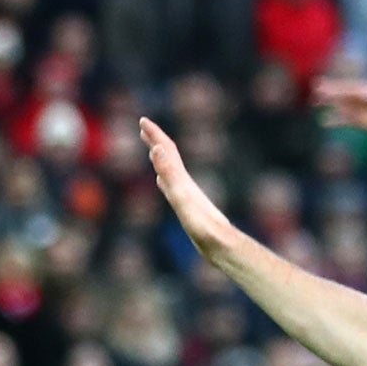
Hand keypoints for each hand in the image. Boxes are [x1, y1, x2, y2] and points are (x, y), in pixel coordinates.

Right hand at [140, 118, 235, 259]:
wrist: (223, 246)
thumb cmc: (203, 227)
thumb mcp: (182, 199)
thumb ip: (171, 175)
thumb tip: (158, 148)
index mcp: (182, 180)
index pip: (167, 151)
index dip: (155, 135)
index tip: (143, 120)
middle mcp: (186, 184)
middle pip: (170, 156)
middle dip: (156, 140)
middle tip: (144, 126)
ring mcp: (188, 195)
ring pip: (171, 170)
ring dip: (161, 157)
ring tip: (152, 149)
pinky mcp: (188, 208)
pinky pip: (172, 187)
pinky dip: (165, 178)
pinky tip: (162, 181)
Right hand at [314, 78, 366, 130]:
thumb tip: (363, 95)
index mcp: (361, 89)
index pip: (345, 87)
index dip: (335, 86)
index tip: (325, 84)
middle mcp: (356, 98)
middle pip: (339, 95)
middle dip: (328, 93)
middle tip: (316, 90)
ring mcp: (355, 109)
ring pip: (338, 106)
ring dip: (328, 104)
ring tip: (315, 102)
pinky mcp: (357, 120)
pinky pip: (343, 120)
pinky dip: (334, 121)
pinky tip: (323, 122)